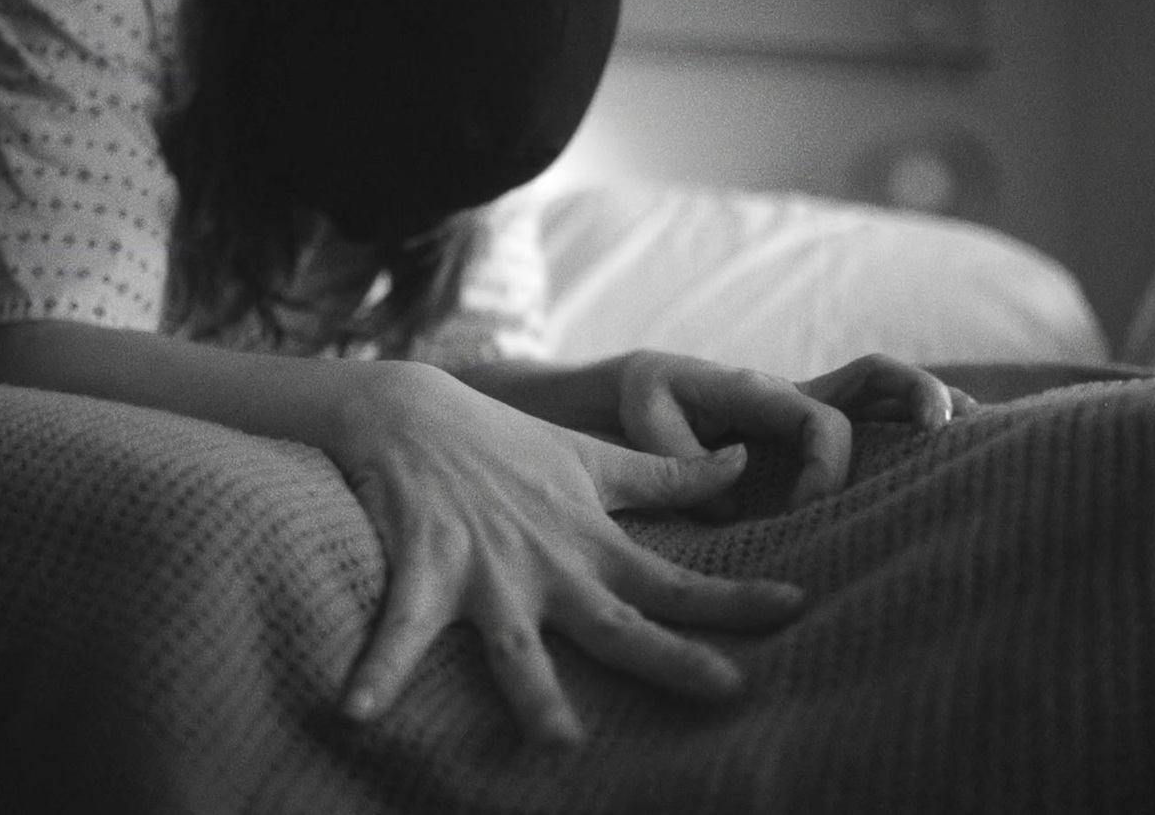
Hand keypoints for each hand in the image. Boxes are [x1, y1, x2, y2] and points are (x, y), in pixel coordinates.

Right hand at [330, 362, 806, 746]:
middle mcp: (548, 563)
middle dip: (671, 657)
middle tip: (728, 690)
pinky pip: (400, 626)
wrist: (413, 409)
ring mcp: (487, 569)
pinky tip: (356, 711)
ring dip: (536, 693)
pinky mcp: (424, 567)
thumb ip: (667, 475)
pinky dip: (378, 666)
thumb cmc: (504, 444)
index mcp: (588, 542)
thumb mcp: (591, 459)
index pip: (673, 579)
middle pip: (617, 622)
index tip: (797, 608)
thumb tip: (739, 464)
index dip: (733, 597)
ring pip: (517, 643)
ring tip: (560, 745)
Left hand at [616, 351, 973, 506]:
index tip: (803, 514)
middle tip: (942, 434)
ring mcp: (807, 408)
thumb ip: (683, 460)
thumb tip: (739, 500)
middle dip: (916, 399)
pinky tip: (954, 445)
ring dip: (932, 407)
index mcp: (760, 391)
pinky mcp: (807, 430)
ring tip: (982, 433)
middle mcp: (794, 394)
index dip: (827, 468)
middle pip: (874, 377)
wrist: (638, 385)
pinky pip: (871, 418)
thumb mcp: (645, 420)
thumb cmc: (641, 402)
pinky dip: (913, 423)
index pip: (820, 421)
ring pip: (884, 394)